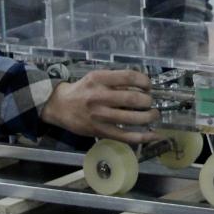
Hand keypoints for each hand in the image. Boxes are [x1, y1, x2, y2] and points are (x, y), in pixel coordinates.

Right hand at [40, 69, 159, 143]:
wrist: (59, 106)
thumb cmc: (82, 90)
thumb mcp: (96, 78)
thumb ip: (116, 81)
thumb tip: (142, 86)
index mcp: (99, 79)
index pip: (128, 76)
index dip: (144, 81)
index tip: (148, 85)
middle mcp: (99, 96)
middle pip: (132, 98)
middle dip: (147, 100)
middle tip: (150, 102)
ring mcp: (100, 116)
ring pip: (132, 117)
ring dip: (149, 117)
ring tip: (154, 115)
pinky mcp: (100, 131)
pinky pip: (126, 136)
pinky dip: (143, 136)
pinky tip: (153, 135)